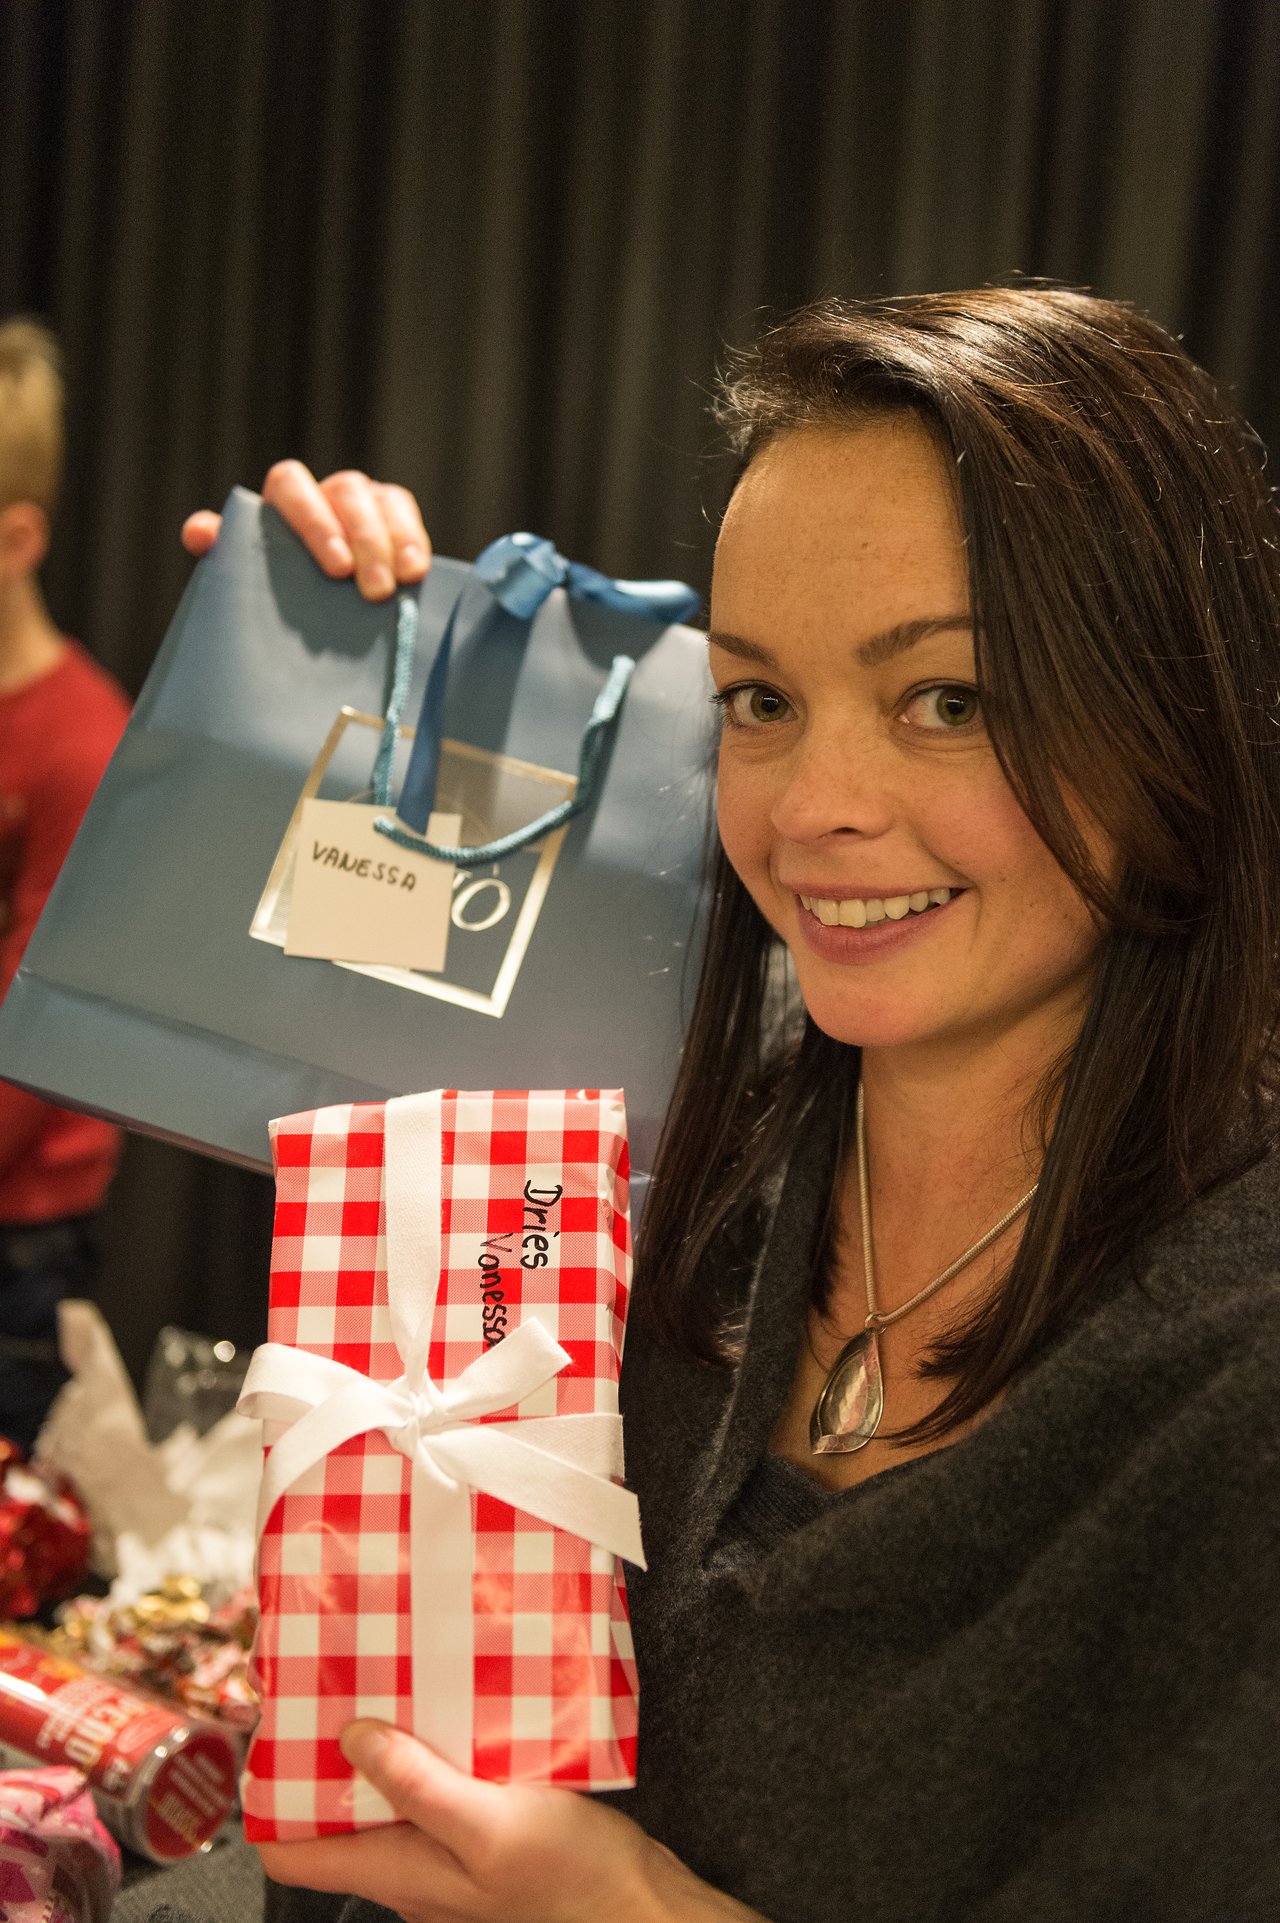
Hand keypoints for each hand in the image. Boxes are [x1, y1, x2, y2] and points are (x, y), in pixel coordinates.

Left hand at [181, 460, 430, 600]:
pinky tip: (416, 572)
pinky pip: (406, 514)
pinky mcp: (394, 516)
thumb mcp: (246, 575)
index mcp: (282, 498)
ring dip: (392, 542)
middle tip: (372, 590)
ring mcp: (363, 500)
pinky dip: (413, 541)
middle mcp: (324, 492)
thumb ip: (224, 551)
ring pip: (381, 501)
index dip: (315, 522)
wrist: (313, 616)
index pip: (292, 485)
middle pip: (346, 493)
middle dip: (363, 540)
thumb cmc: (273, 592)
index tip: (336, 569)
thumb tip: (200, 533)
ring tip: (401, 582)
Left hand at [257, 1720, 767, 1922]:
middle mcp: (411, 1872)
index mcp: (399, 1873)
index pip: (291, 1852)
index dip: (271, 1794)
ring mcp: (446, 1860)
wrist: (639, 1907)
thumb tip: (351, 1738)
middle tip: (339, 1680)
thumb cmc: (573, 1878)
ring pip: (388, 1803)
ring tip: (394, 1682)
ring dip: (385, 1748)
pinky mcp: (483, 1840)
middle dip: (330, 1752)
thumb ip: (420, 1785)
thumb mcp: (491, 1823)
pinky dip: (431, 1754)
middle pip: (337, 1818)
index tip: (275, 1726)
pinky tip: (454, 1714)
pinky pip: (435, 1796)